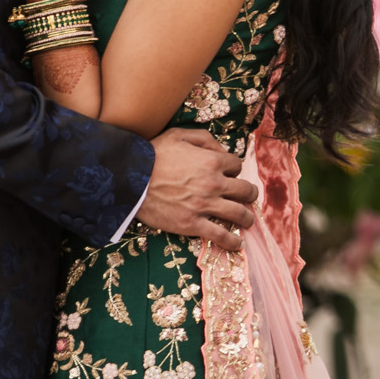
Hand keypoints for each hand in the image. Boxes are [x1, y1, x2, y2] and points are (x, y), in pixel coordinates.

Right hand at [138, 129, 259, 251]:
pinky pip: (220, 235)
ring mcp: (204, 205)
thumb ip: (205, 139)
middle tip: (248, 197)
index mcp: (212, 161)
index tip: (229, 174)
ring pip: (239, 214)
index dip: (234, 169)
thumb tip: (222, 150)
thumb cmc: (153, 154)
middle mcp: (214, 183)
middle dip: (249, 193)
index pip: (237, 166)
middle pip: (245, 190)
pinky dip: (232, 241)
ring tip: (247, 220)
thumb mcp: (179, 135)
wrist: (129, 178)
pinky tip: (237, 243)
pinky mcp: (192, 224)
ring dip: (247, 218)